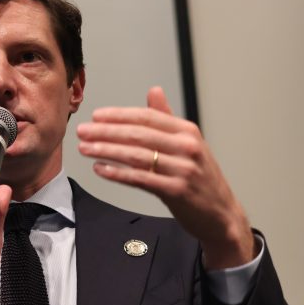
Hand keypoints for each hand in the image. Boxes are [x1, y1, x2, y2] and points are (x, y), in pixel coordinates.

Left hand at [76, 86, 254, 269]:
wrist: (221, 213)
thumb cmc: (200, 178)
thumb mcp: (188, 143)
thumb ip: (167, 118)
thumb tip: (153, 90)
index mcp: (187, 131)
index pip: (146, 117)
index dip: (119, 115)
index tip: (96, 116)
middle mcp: (187, 147)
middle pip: (138, 134)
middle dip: (105, 131)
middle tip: (82, 131)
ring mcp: (182, 169)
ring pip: (135, 155)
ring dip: (105, 150)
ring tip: (84, 148)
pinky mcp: (176, 191)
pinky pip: (140, 179)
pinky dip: (117, 173)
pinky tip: (100, 169)